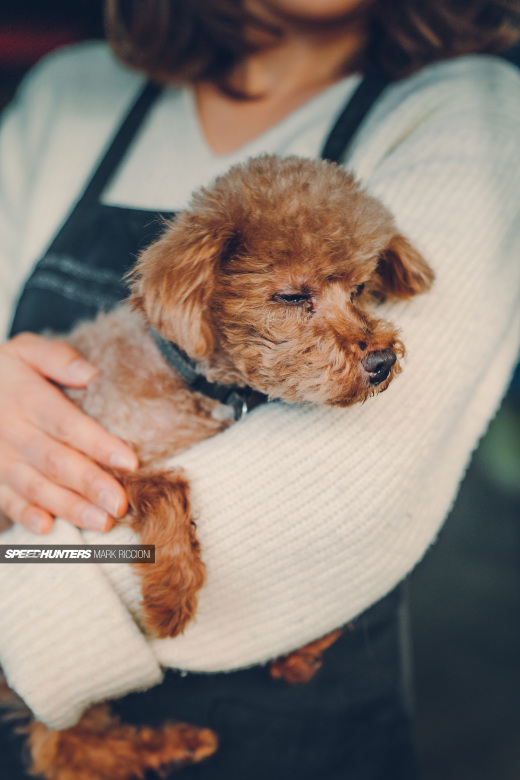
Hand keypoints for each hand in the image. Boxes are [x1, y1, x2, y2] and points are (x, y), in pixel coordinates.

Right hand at [0, 333, 137, 533]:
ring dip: (69, 507)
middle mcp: (14, 433)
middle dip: (90, 485)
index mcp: (28, 400)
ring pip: (36, 488)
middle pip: (56, 462)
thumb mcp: (25, 351)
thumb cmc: (5, 372)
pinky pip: (6, 501)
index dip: (99, 445)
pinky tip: (48, 527)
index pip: (68, 425)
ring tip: (101, 522)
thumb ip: (58, 358)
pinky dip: (25, 516)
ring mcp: (1, 459)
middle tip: (120, 504)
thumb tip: (91, 374)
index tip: (129, 462)